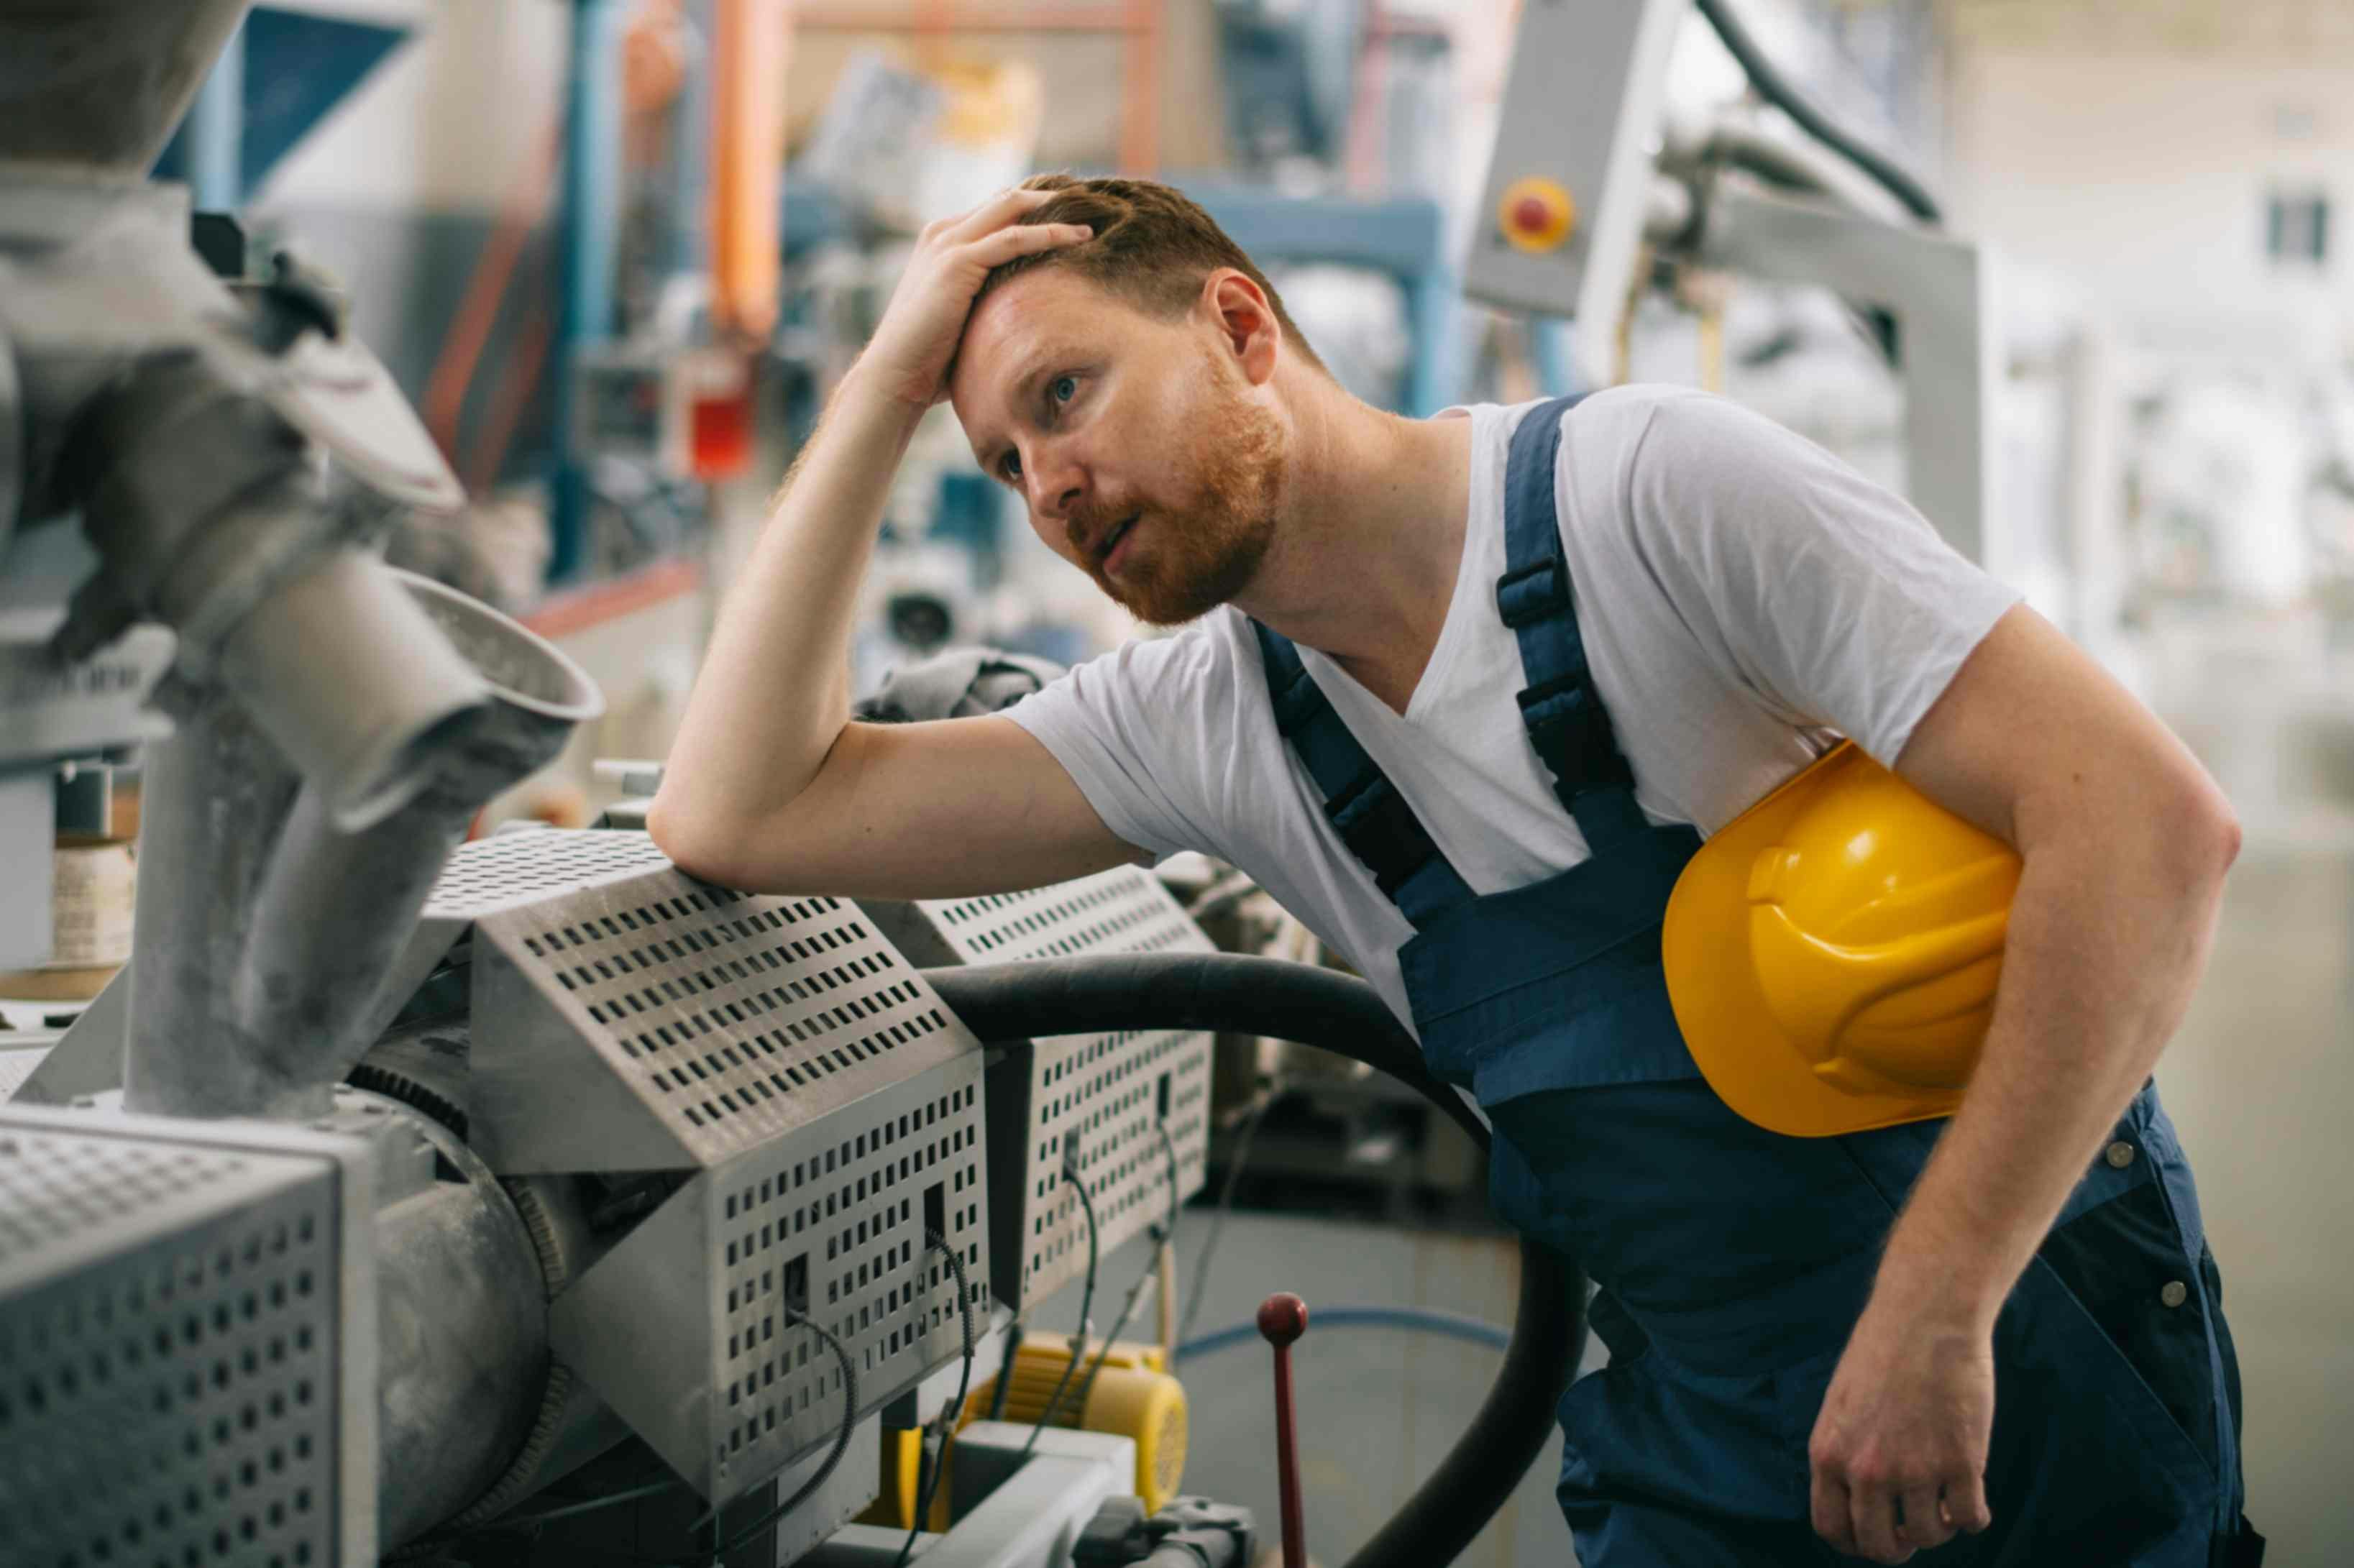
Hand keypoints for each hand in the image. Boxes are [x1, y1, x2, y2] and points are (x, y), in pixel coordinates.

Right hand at [854, 188, 1094, 409]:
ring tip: (1093, 219)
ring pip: (1012, 208)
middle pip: (1006, 200)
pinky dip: (1049, 234)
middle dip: (1050, 198)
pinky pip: (1013, 238)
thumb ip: (987, 299)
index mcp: (943, 241)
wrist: (897, 374)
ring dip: (1056, 211)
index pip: (997, 211)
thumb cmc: (931, 359)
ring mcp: (947, 244)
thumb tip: (1027, 313)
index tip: (1075, 215)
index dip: (1036, 208)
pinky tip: (1079, 238)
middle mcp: (943, 233)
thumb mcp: (965, 316)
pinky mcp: (957, 262)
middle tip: (1090, 204)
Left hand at [1808, 1302, 1995, 1561]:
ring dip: (1938, 1527)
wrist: (1926, 1317)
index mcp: (1828, 1454)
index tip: (1875, 1536)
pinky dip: (1973, 1517)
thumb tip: (1858, 1502)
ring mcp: (1915, 1470)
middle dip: (1898, 1547)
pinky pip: (1969, 1519)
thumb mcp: (1841, 1405)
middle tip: (1913, 1531)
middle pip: (1880, 1545)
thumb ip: (1844, 1454)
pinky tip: (1972, 1497)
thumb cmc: (1883, 1352)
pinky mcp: (1961, 1463)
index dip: (1855, 1543)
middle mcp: (1867, 1471)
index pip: (1832, 1529)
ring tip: (1942, 1500)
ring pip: (1929, 1536)